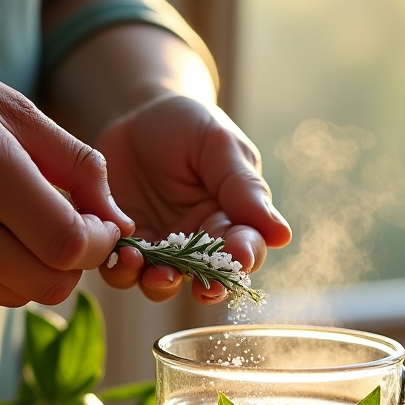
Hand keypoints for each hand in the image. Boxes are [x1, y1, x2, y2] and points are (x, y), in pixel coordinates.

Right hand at [0, 31, 133, 305]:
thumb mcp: (12, 106)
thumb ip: (77, 164)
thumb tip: (122, 220)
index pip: (69, 244)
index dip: (99, 242)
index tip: (99, 221)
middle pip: (50, 283)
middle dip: (76, 263)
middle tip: (71, 228)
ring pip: (19, 295)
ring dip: (40, 269)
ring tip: (25, 224)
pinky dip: (2, 271)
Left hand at [95, 95, 291, 302]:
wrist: (132, 115)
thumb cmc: (186, 125)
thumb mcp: (219, 146)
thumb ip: (244, 189)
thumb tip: (282, 235)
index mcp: (231, 219)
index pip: (246, 248)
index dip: (245, 258)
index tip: (241, 259)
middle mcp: (198, 243)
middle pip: (208, 278)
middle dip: (208, 287)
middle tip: (204, 289)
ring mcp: (160, 250)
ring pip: (164, 283)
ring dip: (160, 283)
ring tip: (153, 271)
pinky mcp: (125, 247)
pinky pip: (123, 270)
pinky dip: (122, 269)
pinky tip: (123, 254)